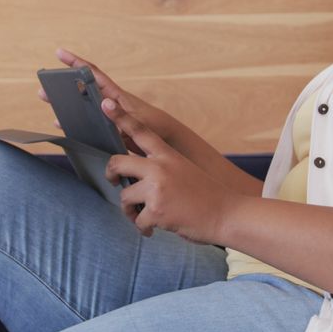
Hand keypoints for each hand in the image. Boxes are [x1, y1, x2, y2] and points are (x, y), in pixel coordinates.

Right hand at [38, 48, 175, 154]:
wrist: (164, 140)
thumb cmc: (154, 127)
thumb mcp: (137, 120)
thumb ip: (121, 114)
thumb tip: (103, 103)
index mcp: (115, 95)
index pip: (93, 74)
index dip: (76, 62)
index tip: (59, 52)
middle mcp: (109, 102)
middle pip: (81, 90)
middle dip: (63, 86)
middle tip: (44, 85)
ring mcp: (107, 114)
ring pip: (81, 106)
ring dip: (64, 104)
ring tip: (47, 100)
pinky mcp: (107, 128)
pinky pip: (85, 123)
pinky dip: (73, 123)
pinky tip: (61, 124)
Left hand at [101, 98, 235, 242]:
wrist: (227, 214)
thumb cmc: (206, 195)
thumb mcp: (185, 170)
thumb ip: (161, 168)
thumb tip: (134, 178)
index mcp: (168, 155)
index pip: (140, 131)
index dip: (121, 116)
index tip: (105, 103)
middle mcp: (160, 168)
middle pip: (117, 163)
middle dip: (111, 174)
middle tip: (115, 182)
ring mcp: (157, 188)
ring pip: (124, 197)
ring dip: (130, 210)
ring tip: (144, 216)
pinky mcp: (156, 210)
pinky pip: (137, 220)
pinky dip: (144, 227)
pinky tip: (154, 229)